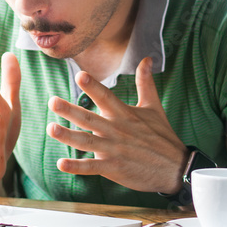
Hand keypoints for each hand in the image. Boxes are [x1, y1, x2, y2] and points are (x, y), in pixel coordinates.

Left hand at [46, 57, 186, 192]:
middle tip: (52, 102)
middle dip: (70, 110)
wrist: (175, 168)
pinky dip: (77, 166)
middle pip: (90, 119)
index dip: (93, 86)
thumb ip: (145, 82)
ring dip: (68, 136)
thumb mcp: (154, 107)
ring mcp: (114, 150)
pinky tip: (61, 163)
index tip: (79, 75)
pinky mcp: (114, 167)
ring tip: (51, 128)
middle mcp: (117, 130)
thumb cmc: (162, 137)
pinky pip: (92, 167)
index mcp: (124, 114)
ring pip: (87, 142)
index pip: (106, 97)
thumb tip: (147, 59)